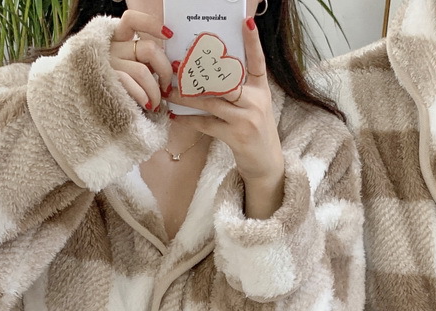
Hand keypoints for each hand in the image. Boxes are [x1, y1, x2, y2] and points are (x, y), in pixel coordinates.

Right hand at [110, 7, 172, 110]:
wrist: (93, 112)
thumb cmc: (117, 92)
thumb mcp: (129, 69)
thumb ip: (143, 62)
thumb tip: (171, 67)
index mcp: (117, 40)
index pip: (132, 20)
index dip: (151, 24)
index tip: (169, 35)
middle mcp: (112, 48)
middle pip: (149, 49)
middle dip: (165, 70)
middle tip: (166, 88)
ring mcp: (108, 63)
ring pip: (143, 71)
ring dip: (155, 92)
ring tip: (155, 104)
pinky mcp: (106, 80)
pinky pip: (132, 84)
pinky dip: (144, 97)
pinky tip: (146, 106)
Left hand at [166, 18, 284, 217]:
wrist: (267, 166)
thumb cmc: (254, 133)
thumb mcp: (253, 108)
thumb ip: (237, 91)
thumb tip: (207, 75)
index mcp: (261, 90)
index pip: (257, 61)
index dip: (253, 41)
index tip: (246, 21)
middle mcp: (256, 101)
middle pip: (225, 80)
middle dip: (199, 73)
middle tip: (177, 66)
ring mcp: (247, 119)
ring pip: (211, 101)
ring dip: (187, 97)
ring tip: (168, 92)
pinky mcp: (237, 136)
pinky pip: (208, 124)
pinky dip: (190, 121)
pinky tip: (176, 116)